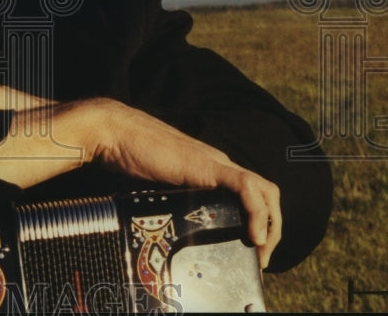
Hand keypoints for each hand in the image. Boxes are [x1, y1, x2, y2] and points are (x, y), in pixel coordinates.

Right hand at [0, 98, 281, 268]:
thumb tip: (165, 227)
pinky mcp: (209, 166)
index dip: (258, 220)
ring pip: (266, 191)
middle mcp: (219, 164)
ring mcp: (216, 164)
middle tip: (260, 256)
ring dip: (272, 225)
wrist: (115, 132)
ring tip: (261, 251)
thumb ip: (171, 196)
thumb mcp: (157, 184)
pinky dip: (258, 214)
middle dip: (273, 228)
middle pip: (266, 192)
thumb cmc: (128, 154)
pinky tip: (253, 236)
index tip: (250, 248)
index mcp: (208, 168)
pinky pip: (248, 189)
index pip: (249, 192)